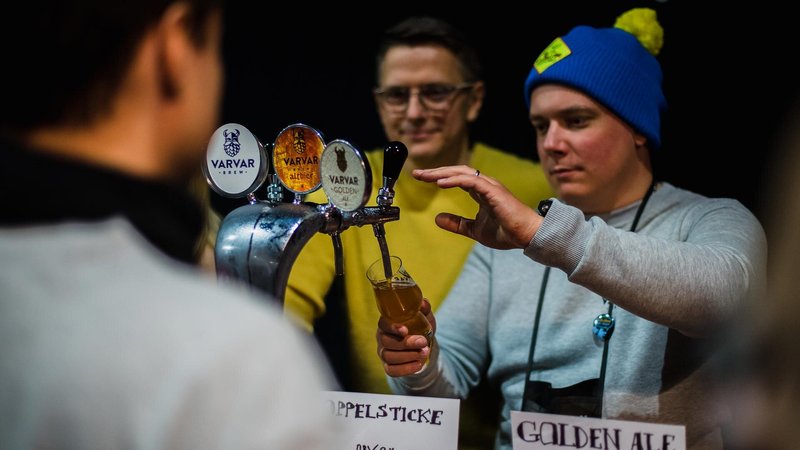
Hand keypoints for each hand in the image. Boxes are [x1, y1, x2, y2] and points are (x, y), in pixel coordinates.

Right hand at [376, 299, 435, 376]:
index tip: (405, 330)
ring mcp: (383, 353)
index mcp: (387, 323)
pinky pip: (392, 371)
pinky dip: (406, 369)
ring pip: (389, 357)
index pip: (383, 324)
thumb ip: (423, 308)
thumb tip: (423, 303)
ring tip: (425, 352)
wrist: (423, 345)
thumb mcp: (424, 316)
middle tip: (423, 342)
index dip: (392, 328)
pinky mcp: (388, 366)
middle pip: (386, 342)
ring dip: (408, 356)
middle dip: (406, 343)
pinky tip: (418, 364)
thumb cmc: (420, 327)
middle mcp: (382, 338)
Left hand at [412, 165, 542, 248]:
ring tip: (425, 176)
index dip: (438, 177)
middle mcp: (485, 185)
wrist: (527, 236)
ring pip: (462, 173)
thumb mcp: (474, 230)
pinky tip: (440, 183)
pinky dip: (455, 180)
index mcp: (481, 192)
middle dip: (436, 171)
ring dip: (442, 173)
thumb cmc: (506, 232)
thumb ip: (457, 223)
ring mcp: (490, 186)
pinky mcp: (494, 191)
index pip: (456, 178)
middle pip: (456, 172)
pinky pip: (471, 181)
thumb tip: (437, 219)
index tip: (421, 178)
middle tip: (417, 173)